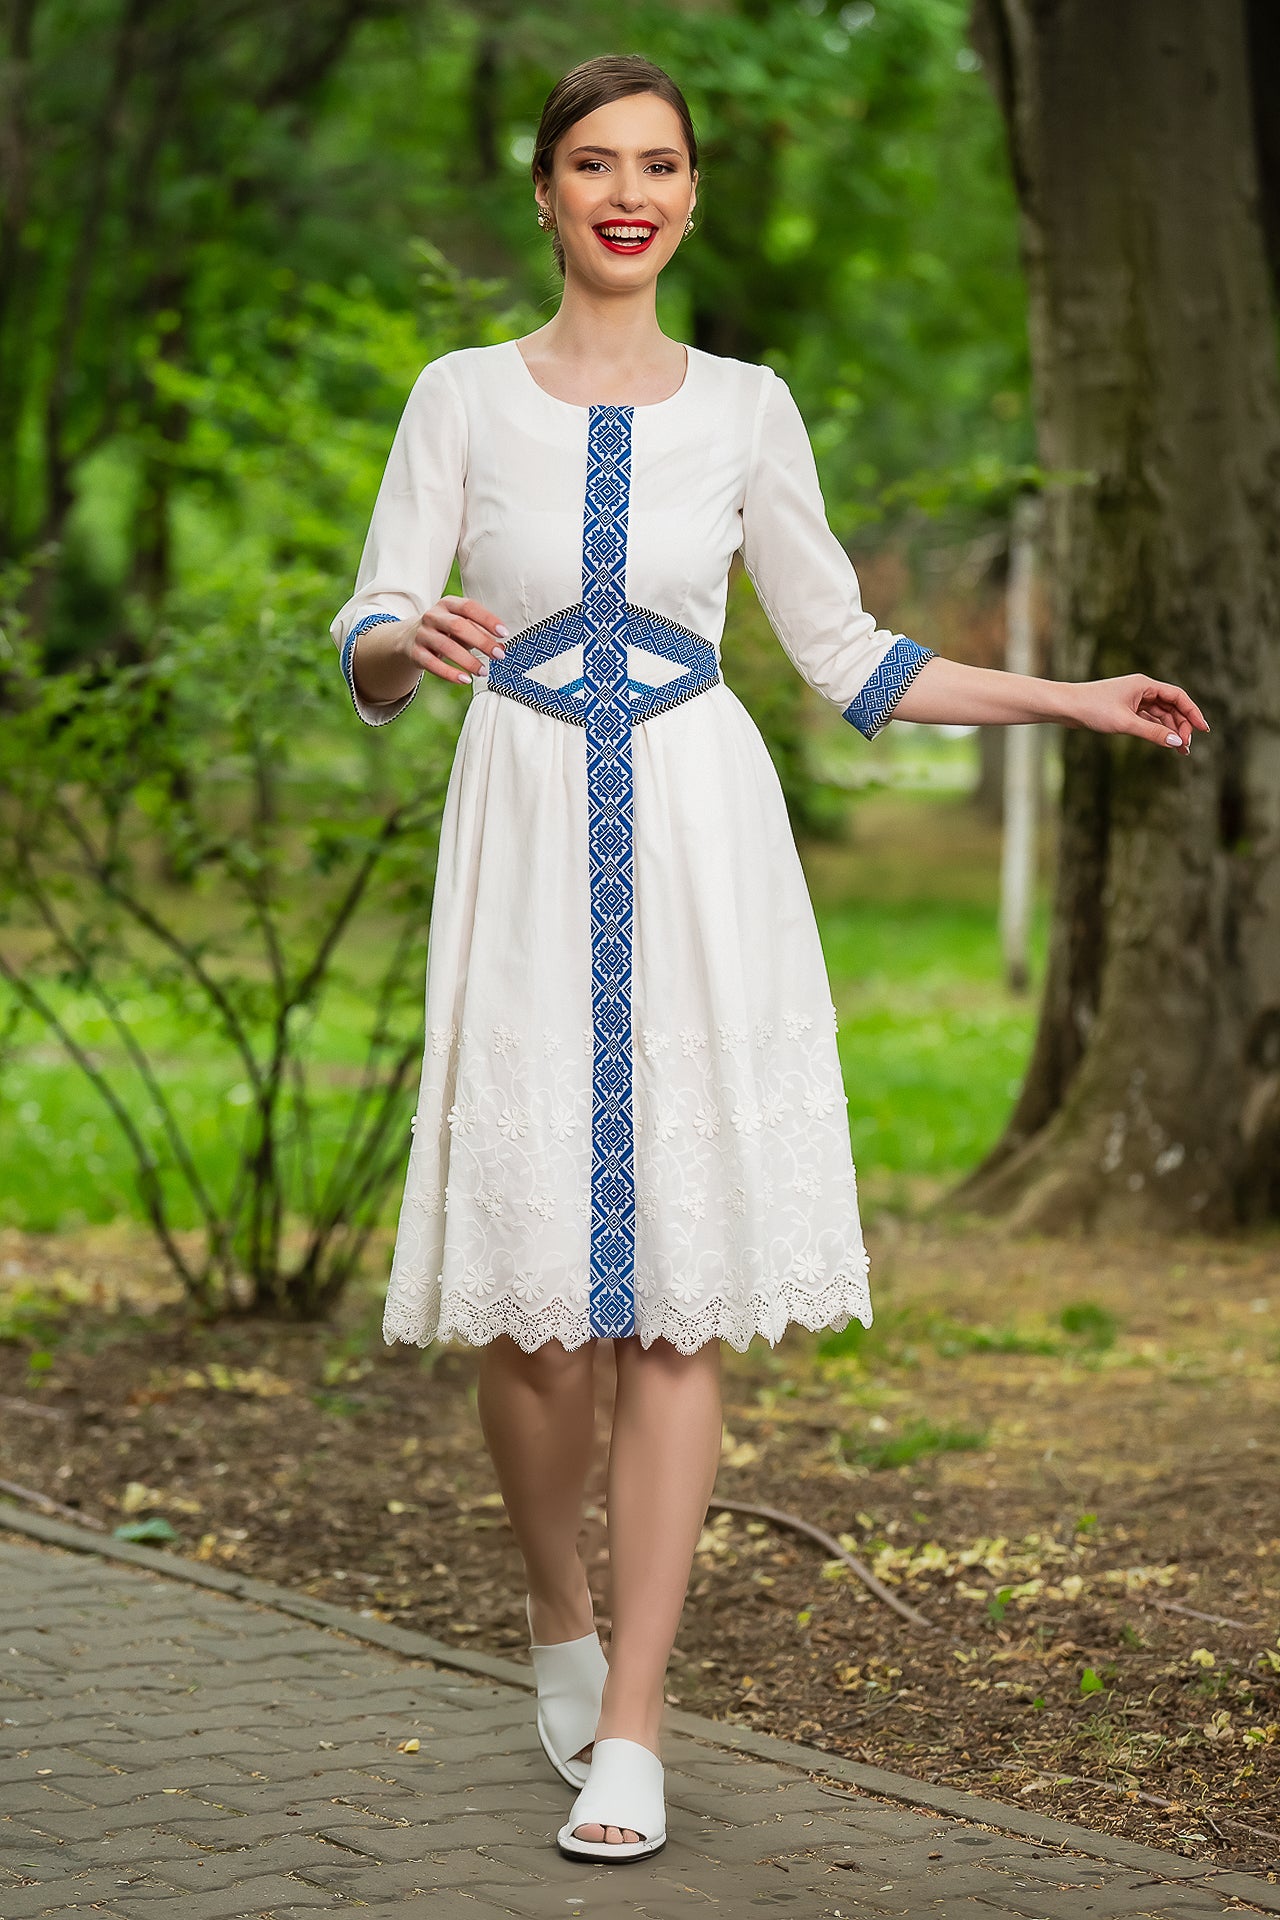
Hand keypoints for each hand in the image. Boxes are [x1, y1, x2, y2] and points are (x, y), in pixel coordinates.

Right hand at [397, 596, 508, 684]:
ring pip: (446, 646)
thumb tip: (500, 647)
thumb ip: (479, 632)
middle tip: (499, 655)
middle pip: (458, 626)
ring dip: (468, 661)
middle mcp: (433, 616)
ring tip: (483, 671)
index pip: (469, 607)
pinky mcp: (415, 652)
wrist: (409, 637)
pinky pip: (433, 664)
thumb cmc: (445, 630)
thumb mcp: (461, 625)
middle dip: (481, 641)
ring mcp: (422, 634)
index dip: (487, 619)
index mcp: (448, 604)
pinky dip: (450, 673)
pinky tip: (465, 680)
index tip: (504, 633)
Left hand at [1069, 673, 1208, 754]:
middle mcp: (1142, 689)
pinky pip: (1149, 720)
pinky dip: (1157, 731)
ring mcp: (1134, 699)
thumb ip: (1152, 733)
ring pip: (1160, 715)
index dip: (1193, 713)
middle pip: (1171, 707)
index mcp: (1145, 684)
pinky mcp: (1126, 710)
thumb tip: (1177, 743)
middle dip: (1182, 726)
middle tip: (1187, 747)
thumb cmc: (1093, 709)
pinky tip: (1165, 743)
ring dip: (1171, 731)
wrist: (1066, 706)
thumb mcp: (1126, 723)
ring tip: (1181, 750)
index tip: (1203, 730)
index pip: (1178, 696)